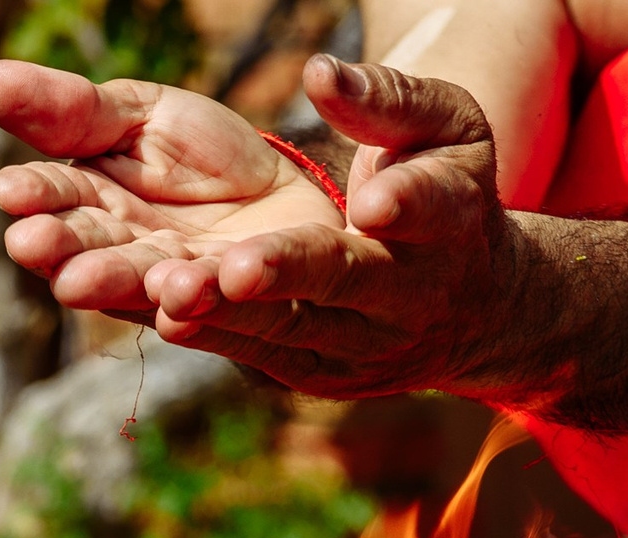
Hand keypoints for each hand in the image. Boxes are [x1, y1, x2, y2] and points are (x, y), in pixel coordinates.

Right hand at [0, 60, 347, 317]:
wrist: (289, 192)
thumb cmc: (202, 154)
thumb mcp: (141, 113)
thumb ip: (73, 109)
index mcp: (93, 200)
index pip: (55, 196)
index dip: (35, 194)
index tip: (10, 190)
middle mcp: (123, 251)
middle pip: (88, 250)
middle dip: (63, 249)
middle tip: (34, 245)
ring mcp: (172, 282)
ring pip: (142, 284)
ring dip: (118, 281)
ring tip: (90, 278)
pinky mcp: (228, 304)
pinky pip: (213, 303)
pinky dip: (195, 301)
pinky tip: (179, 293)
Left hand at [143, 57, 531, 399]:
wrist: (469, 311)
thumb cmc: (446, 193)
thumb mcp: (445, 133)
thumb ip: (389, 102)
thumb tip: (321, 74)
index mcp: (448, 222)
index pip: (430, 207)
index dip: (404, 204)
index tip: (371, 204)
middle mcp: (407, 296)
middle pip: (343, 281)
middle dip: (288, 273)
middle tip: (236, 267)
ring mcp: (360, 345)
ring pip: (286, 329)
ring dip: (226, 315)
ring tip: (170, 293)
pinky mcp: (316, 373)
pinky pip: (254, 353)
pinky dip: (209, 334)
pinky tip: (158, 313)